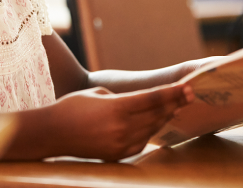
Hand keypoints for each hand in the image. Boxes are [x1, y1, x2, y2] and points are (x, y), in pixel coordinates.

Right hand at [48, 84, 192, 160]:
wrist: (52, 133)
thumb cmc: (71, 107)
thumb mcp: (98, 93)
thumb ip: (122, 97)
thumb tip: (141, 103)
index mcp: (117, 108)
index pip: (152, 99)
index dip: (172, 92)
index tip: (188, 87)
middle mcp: (121, 128)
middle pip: (156, 114)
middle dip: (175, 103)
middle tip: (190, 94)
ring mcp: (120, 144)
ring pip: (151, 129)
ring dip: (165, 117)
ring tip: (177, 107)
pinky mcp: (117, 155)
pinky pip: (141, 142)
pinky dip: (151, 131)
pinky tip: (157, 123)